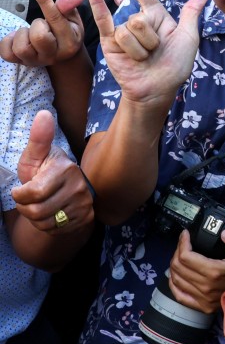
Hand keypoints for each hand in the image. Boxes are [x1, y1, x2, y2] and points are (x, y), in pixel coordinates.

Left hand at [0, 0, 84, 66]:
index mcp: (70, 43)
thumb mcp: (72, 18)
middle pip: (38, 37)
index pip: (56, 20)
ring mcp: (36, 61)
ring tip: (30, 32)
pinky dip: (8, 43)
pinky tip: (18, 38)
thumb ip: (69, 6)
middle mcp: (53, 56)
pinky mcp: (22, 63)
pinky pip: (7, 54)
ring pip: (21, 48)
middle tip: (42, 24)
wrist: (63, 55)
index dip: (45, 2)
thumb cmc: (67, 31)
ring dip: (22, 34)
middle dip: (36, 25)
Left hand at [11, 111, 93, 233]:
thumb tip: (43, 114)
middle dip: (25, 208)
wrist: (66, 191)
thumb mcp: (36, 155)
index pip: (33, 193)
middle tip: (29, 200)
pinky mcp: (86, 217)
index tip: (20, 189)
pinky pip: (55, 230)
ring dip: (35, 218)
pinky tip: (50, 214)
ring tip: (39, 206)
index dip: (19, 195)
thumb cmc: (44, 171)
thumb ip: (38, 138)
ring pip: (45, 222)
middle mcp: (79, 186)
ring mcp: (84, 203)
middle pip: (37, 210)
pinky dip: (47, 226)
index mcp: (66, 169)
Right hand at [88, 0, 206, 105]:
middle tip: (156, 51)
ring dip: (140, 49)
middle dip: (151, 39)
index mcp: (156, 15)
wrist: (156, 89)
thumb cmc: (175, 66)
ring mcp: (121, 28)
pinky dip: (96, 1)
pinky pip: (103, 18)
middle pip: (140, 16)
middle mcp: (137, 18)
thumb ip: (190, 16)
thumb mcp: (189, 39)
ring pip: (130, 30)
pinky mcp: (109, 39)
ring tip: (143, 58)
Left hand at [167, 228, 224, 313]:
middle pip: (179, 267)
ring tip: (180, 256)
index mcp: (215, 272)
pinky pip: (180, 296)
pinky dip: (174, 285)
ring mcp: (204, 298)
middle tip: (183, 244)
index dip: (182, 243)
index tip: (185, 235)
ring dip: (174, 266)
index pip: (186, 257)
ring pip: (176, 280)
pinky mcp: (204, 306)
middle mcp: (207, 286)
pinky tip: (175, 276)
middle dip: (177, 251)